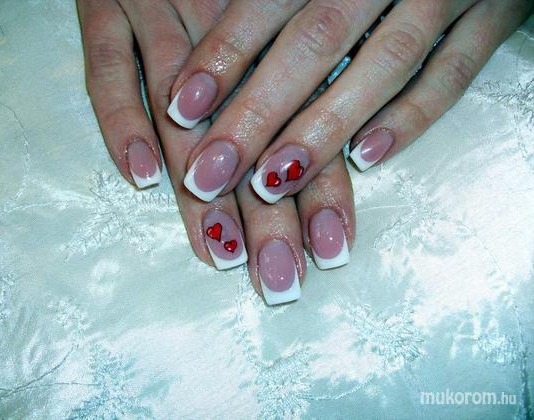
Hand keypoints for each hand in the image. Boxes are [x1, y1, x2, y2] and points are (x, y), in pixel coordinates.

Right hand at [77, 0, 355, 304]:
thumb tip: (314, 161)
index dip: (321, 192)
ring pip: (185, 115)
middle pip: (251, 135)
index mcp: (277, 37)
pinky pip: (108, 68)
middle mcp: (226, 34)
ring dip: (203, 190)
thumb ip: (298, 85)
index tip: (331, 252)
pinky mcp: (106, 6)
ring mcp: (162, 15)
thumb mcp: (274, 26)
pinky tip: (142, 178)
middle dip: (270, 214)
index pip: (304, 125)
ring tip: (222, 252)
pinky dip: (122, 121)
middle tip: (280, 279)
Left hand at [168, 0, 531, 203]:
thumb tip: (213, 61)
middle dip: (257, 115)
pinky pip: (452, 75)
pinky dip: (410, 119)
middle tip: (207, 176)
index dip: (224, 54)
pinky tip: (364, 160)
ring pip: (383, 67)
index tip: (181, 108)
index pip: (270, 2)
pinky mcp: (494, 17)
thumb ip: (281, 3)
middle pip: (315, 44)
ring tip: (270, 185)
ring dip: (324, 131)